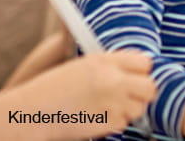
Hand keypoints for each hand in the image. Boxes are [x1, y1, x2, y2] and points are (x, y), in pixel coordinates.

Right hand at [31, 51, 154, 135]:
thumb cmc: (57, 86)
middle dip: (143, 92)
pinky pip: (124, 123)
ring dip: (130, 108)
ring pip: (140, 108)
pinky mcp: (108, 123)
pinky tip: (98, 116)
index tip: (135, 76)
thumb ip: (114, 64)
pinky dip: (116, 122)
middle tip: (131, 94)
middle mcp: (113, 81)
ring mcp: (112, 103)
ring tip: (109, 105)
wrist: (34, 110)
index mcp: (106, 61)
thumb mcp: (86, 64)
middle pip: (150, 87)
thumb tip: (142, 69)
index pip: (145, 63)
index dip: (141, 71)